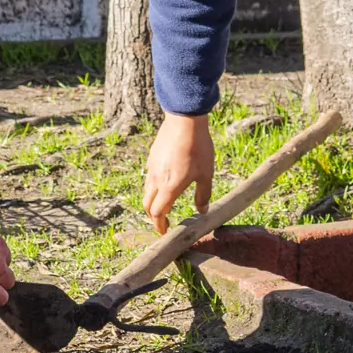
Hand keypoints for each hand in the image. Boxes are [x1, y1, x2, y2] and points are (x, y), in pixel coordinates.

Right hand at [143, 112, 214, 233]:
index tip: (165, 232)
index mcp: (169, 187)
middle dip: (154, 217)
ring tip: (164, 204)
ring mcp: (151, 167)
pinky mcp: (151, 157)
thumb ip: (203, 195)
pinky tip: (164, 183)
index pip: (158, 213)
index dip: (160, 226)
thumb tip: (203, 211)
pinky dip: (153, 188)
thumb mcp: (206, 174)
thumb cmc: (198, 148)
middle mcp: (156, 179)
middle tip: (163, 222)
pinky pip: (148, 177)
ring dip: (153, 202)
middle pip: (147, 205)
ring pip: (146, 191)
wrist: (184, 120)